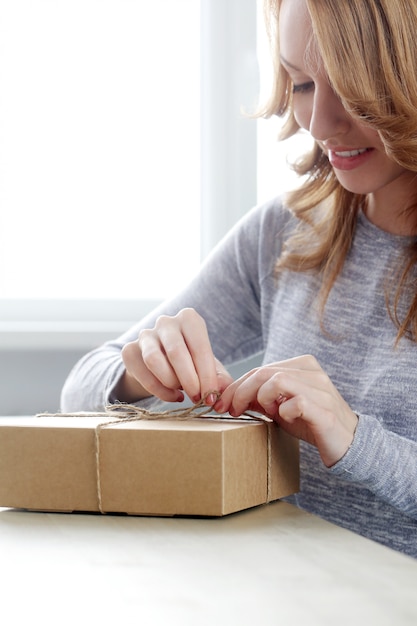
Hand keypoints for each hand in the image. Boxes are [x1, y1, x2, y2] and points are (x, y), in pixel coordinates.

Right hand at [117, 308, 232, 404]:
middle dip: (189, 380)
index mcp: (189, 319)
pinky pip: (142, 373)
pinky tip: (171, 395)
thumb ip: (219, 378)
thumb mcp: (209, 367)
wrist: (164, 362)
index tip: (210, 396)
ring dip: (171, 383)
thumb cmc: (192, 361)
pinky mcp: (129, 350)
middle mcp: (166, 322)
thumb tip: (221, 389)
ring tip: (182, 393)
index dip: (206, 375)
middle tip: (197, 399)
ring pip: (154, 360)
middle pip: (176, 352)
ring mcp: (145, 335)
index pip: (199, 347)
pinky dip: (158, 390)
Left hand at [215, 355, 357, 466]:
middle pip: (265, 372)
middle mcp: (313, 372)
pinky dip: (284, 412)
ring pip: (277, 381)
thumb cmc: (311, 423)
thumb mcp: (281, 408)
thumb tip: (232, 397)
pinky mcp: (325, 410)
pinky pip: (295, 402)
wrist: (348, 444)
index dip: (237, 385)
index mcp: (302, 365)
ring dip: (263, 399)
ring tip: (268, 414)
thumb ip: (261, 399)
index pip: (261, 368)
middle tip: (231, 410)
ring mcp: (321, 389)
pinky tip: (286, 420)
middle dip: (241, 391)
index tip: (223, 403)